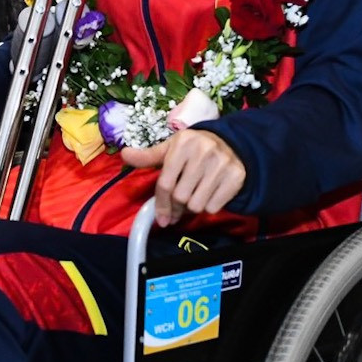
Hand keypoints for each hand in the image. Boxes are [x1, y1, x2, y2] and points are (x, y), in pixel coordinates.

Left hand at [120, 130, 245, 227]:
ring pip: (197, 205)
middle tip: (180, 204)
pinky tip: (210, 193)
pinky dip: (209, 206)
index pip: (166, 183)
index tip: (161, 218)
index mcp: (183, 143)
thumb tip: (125, 155)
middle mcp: (203, 151)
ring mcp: (222, 164)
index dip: (161, 204)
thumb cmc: (194, 149)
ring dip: (193, 206)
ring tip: (195, 195)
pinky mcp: (236, 176)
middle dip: (177, 206)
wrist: (231, 144)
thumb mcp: (171, 149)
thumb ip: (148, 156)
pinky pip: (214, 207)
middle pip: (181, 197)